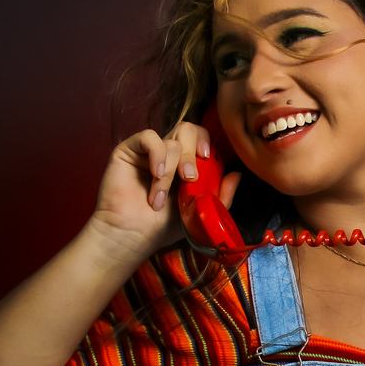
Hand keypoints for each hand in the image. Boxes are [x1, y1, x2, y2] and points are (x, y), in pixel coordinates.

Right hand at [90, 120, 240, 257]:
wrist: (132, 236)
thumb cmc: (162, 227)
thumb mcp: (200, 213)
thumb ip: (221, 195)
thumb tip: (236, 174)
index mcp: (185, 164)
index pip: (200, 138)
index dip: (206, 142)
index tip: (208, 159)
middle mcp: (168, 154)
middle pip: (188, 130)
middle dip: (192, 154)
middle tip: (189, 178)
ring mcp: (148, 152)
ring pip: (171, 141)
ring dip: (170, 173)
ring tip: (161, 198)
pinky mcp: (128, 151)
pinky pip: (148, 137)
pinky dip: (157, 154)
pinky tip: (156, 174)